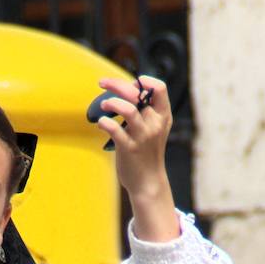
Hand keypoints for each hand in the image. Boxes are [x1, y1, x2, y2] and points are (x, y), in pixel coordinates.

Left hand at [94, 76, 178, 241]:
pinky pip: (115, 130)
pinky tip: (101, 123)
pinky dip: (105, 122)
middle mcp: (154, 124)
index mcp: (163, 116)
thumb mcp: (154, 128)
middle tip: (102, 83)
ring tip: (103, 106)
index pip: (160, 88)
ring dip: (112, 103)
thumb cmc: (147, 152)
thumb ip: (146, 110)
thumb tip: (125, 90)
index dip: (143, 81)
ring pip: (128, 109)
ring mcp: (142, 136)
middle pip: (137, 94)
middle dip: (117, 84)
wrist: (148, 182)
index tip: (130, 84)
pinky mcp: (129, 148)